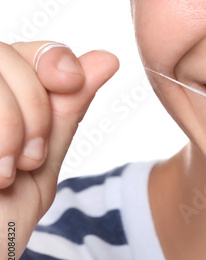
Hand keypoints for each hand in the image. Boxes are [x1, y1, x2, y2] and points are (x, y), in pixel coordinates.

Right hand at [0, 41, 118, 259]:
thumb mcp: (42, 162)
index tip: (71, 84)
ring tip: (5, 172)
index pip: (29, 51)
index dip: (54, 60)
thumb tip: (106, 59)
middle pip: (6, 56)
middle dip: (34, 107)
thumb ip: (66, 110)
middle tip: (29, 159)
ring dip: (10, 124)